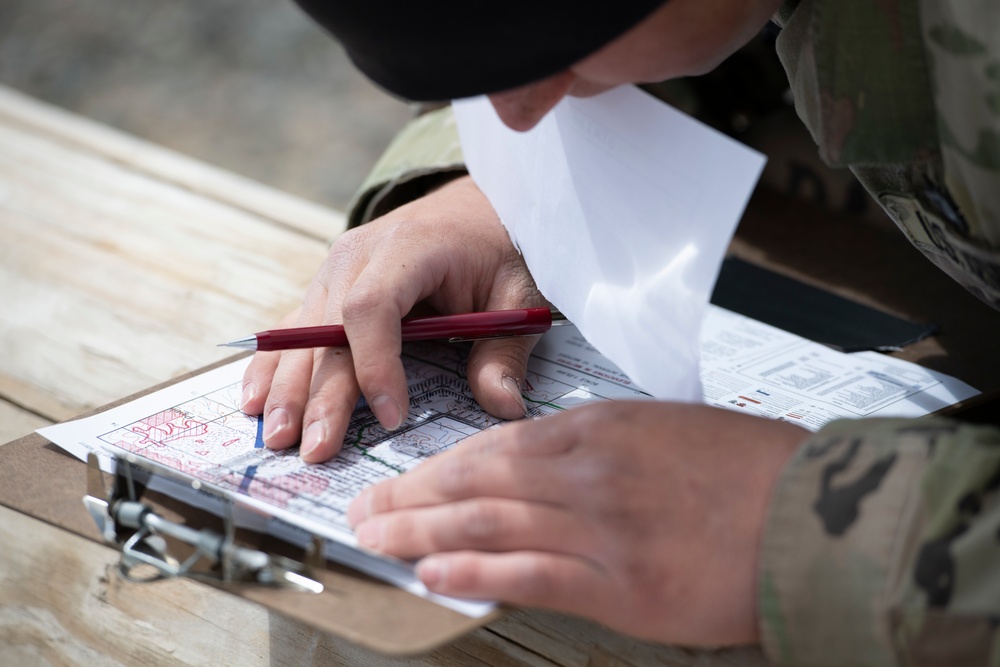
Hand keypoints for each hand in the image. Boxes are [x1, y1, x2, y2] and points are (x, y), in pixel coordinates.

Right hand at [240, 176, 548, 462]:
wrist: (473, 208)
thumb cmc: (497, 250)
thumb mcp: (517, 295)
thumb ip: (504, 351)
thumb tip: (503, 408)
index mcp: (408, 247)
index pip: (373, 307)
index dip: (376, 364)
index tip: (393, 416)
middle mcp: (358, 255)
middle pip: (328, 330)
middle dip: (319, 395)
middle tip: (314, 450)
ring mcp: (334, 269)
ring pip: (302, 334)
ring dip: (286, 388)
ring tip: (276, 438)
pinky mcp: (327, 287)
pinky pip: (293, 328)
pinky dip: (273, 366)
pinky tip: (254, 400)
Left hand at [347, 401, 804, 645]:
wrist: (816, 510)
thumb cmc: (746, 469)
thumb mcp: (666, 432)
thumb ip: (601, 447)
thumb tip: (543, 468)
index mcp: (600, 428)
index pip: (495, 445)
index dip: (438, 466)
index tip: (403, 480)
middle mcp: (589, 471)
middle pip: (477, 483)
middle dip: (412, 498)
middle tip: (365, 511)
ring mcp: (602, 527)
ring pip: (488, 524)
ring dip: (422, 533)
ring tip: (376, 540)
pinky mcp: (622, 583)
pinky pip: (531, 574)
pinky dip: (474, 574)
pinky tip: (433, 574)